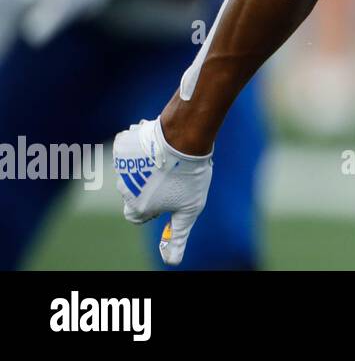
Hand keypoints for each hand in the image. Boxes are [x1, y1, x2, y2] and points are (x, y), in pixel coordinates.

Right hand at [114, 117, 212, 265]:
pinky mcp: (120, 146)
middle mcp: (123, 189)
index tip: (169, 197)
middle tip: (172, 176)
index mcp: (137, 207)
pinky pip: (129, 150)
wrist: (184, 138)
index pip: (137, 216)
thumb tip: (171, 262)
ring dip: (146, 166)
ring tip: (168, 159)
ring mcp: (120, 166)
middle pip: (134, 193)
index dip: (154, 208)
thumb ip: (178, 237)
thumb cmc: (190, 176)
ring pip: (132, 170)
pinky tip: (158, 145)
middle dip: (149, 186)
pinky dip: (141, 149)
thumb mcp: (189, 211)